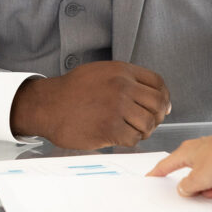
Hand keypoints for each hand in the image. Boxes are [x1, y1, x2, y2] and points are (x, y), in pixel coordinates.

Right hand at [10, 61, 169, 149]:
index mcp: (122, 71)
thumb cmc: (72, 91)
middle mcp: (122, 87)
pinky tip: (119, 136)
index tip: (161, 107)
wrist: (48, 105)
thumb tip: (157, 96)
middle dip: (156, 116)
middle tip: (147, 122)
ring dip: (143, 130)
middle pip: (157, 104)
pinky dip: (129, 140)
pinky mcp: (109, 128)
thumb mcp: (101, 72)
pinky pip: (133, 138)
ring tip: (131, 130)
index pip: (158, 83)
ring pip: (148, 123)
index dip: (164, 97)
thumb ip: (127, 80)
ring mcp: (116, 108)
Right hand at [147, 131, 211, 201]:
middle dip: (201, 187)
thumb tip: (183, 188)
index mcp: (186, 152)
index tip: (151, 176)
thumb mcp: (198, 179)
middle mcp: (200, 150)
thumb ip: (187, 187)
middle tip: (205, 192)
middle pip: (194, 175)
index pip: (166, 164)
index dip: (158, 172)